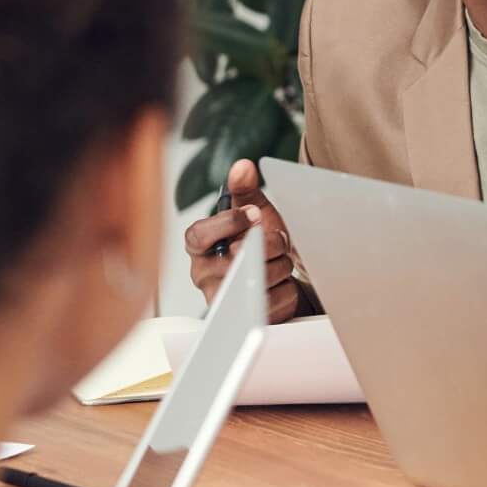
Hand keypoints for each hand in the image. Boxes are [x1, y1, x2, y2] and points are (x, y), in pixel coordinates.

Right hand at [183, 159, 305, 322]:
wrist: (281, 277)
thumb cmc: (261, 243)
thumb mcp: (255, 213)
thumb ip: (246, 191)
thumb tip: (242, 166)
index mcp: (201, 246)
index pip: (198, 235)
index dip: (227, 223)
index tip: (253, 213)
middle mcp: (204, 273)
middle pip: (239, 256)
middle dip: (270, 244)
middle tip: (280, 239)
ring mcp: (222, 299)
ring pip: (260, 279)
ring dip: (282, 266)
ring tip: (280, 263)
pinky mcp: (243, 319)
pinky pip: (273, 302)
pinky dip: (287, 290)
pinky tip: (282, 285)